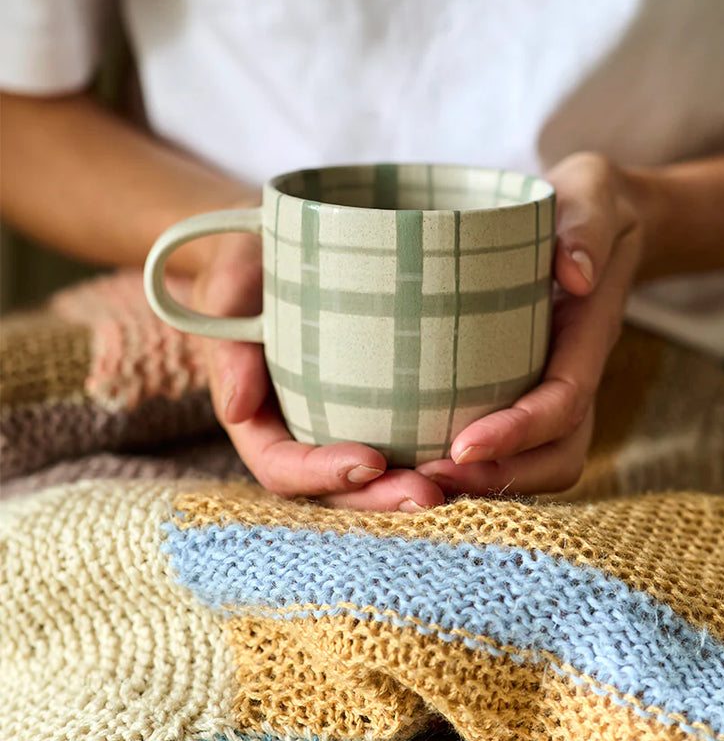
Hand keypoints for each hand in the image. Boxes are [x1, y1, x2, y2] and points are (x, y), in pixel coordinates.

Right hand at [191, 214, 444, 511]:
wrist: (279, 242)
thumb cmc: (247, 261)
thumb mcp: (229, 286)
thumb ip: (228, 342)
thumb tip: (237, 409)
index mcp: (258, 420)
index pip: (282, 467)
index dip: (322, 474)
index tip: (370, 460)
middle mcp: (300, 431)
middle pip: (337, 487)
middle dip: (381, 498)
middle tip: (432, 494)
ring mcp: (338, 422)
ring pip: (375, 476)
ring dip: (414, 485)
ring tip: (463, 483)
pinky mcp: (375, 402)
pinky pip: (403, 437)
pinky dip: (434, 450)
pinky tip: (480, 448)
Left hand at [415, 153, 644, 497]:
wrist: (597, 214)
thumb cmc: (588, 200)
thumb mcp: (591, 191)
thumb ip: (586, 223)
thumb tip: (575, 274)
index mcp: (591, 331)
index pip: (565, 399)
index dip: (519, 431)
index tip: (463, 447)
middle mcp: (576, 369)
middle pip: (558, 453)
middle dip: (500, 476)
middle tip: (426, 479)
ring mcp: (554, 383)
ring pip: (538, 460)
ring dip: (484, 481)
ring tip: (416, 480)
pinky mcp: (526, 384)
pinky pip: (512, 441)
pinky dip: (472, 461)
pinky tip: (416, 455)